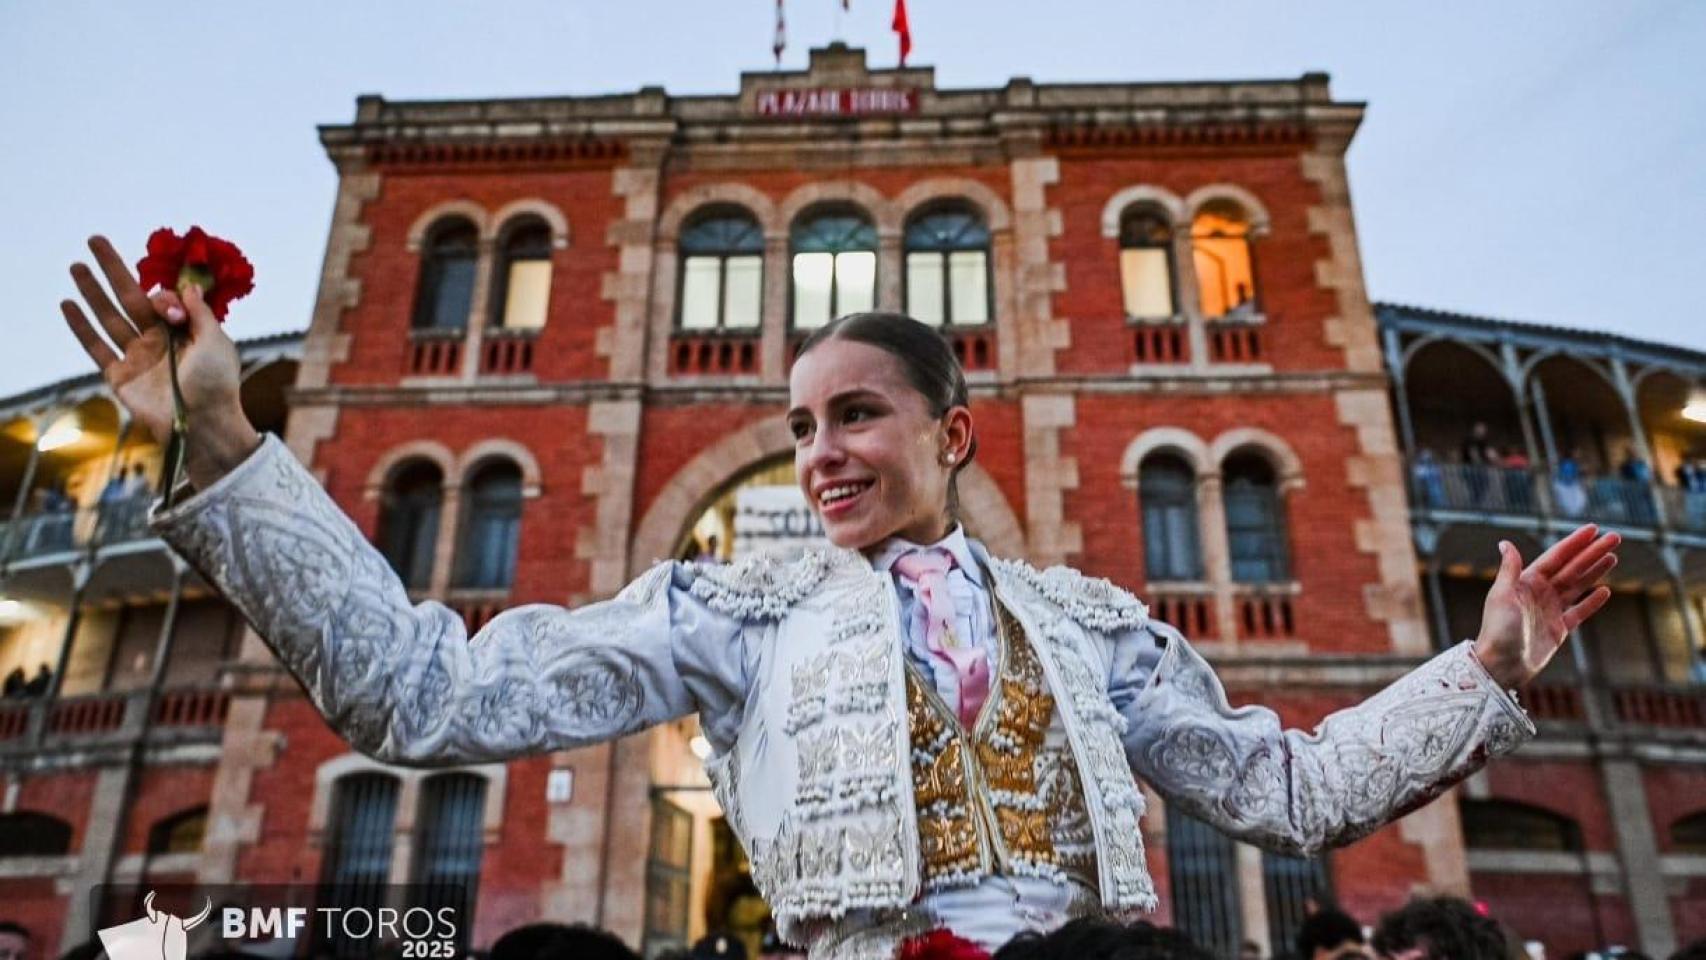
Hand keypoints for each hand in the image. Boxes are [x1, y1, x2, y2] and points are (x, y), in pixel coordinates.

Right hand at [61, 235, 258, 488]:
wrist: (204, 423)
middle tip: (94, 239)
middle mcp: (158, 341)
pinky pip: (96, 347)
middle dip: (112, 269)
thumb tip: (189, 285)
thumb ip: (199, 312)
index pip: (163, 300)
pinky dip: (81, 327)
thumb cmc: (217, 383)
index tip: (171, 313)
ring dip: (92, 291)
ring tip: (76, 265)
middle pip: (129, 297)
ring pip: (109, 317)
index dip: (165, 298)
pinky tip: (68, 304)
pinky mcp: (120, 377)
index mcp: (184, 331)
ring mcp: (137, 357)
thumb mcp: (217, 340)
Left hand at [1472, 523, 1619, 688]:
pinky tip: (1605, 590)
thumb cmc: (1497, 629)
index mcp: (1527, 582)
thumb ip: (1509, 570)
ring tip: (1613, 557)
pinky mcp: (1558, 630)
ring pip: (1578, 586)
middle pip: (1572, 568)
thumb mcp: (1502, 595)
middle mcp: (1540, 593)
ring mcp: (1550, 611)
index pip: (1556, 557)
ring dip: (1595, 571)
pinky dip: (1592, 602)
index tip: (1593, 529)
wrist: (1501, 665)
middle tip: (1615, 537)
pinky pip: (1579, 611)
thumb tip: (1505, 542)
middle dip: (1592, 552)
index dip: (1575, 543)